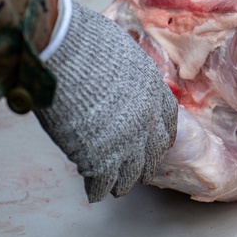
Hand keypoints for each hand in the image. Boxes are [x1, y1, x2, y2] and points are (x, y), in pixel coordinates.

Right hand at [33, 0, 177, 201]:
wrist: (68, 53)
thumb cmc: (89, 43)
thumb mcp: (124, 54)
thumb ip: (128, 73)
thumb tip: (119, 73)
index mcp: (155, 91)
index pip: (168, 121)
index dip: (161, 135)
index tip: (157, 143)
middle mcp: (147, 118)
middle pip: (154, 150)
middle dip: (147, 162)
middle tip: (142, 172)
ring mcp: (127, 140)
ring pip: (132, 171)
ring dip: (124, 181)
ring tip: (119, 188)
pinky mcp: (101, 156)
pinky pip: (103, 180)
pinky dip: (98, 188)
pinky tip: (94, 192)